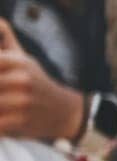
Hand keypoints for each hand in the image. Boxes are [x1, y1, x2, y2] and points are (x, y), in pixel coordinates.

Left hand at [0, 19, 86, 140]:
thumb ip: (6, 39)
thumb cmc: (38, 84)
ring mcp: (21, 101)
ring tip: (2, 104)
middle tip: (1, 89)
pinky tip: (2, 119)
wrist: (66, 112)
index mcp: (18, 62)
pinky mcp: (21, 121)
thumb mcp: (25, 60)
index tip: (0, 79)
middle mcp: (21, 79)